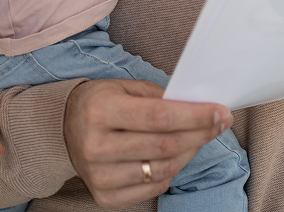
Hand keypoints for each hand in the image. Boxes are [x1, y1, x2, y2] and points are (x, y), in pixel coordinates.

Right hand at [64, 79, 231, 208]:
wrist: (63, 129)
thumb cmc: (100, 102)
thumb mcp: (123, 87)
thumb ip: (158, 96)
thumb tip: (197, 107)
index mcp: (101, 111)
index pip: (160, 117)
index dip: (195, 116)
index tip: (221, 113)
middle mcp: (98, 146)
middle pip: (165, 145)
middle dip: (200, 133)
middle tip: (219, 123)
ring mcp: (100, 176)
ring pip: (163, 168)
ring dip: (189, 152)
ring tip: (198, 137)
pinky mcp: (104, 196)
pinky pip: (152, 187)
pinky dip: (171, 171)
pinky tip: (174, 155)